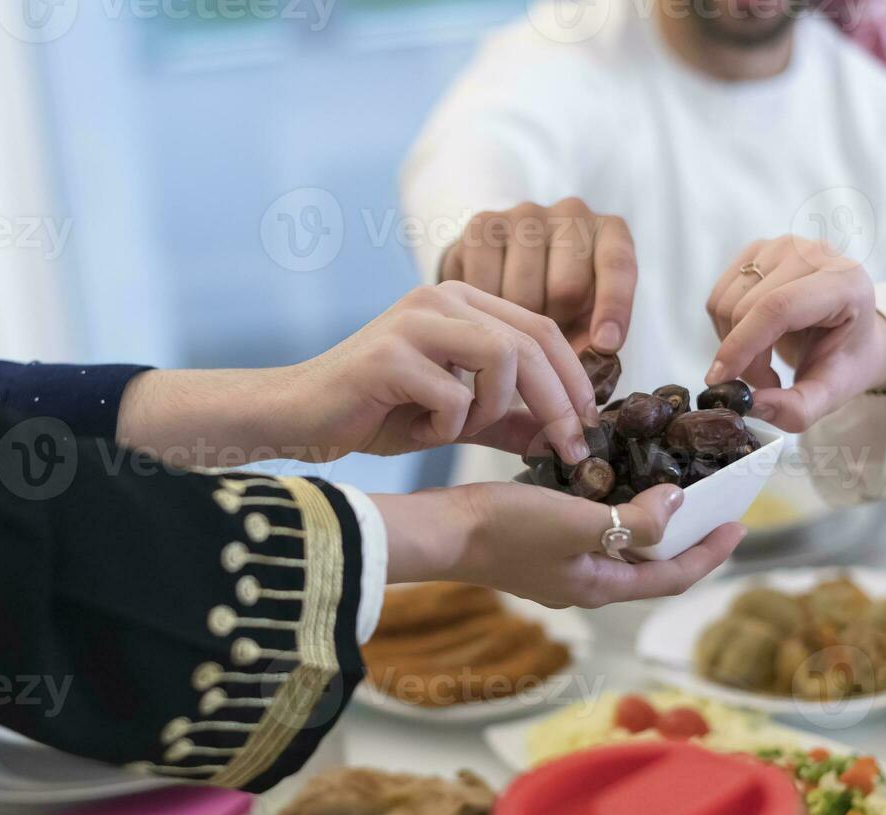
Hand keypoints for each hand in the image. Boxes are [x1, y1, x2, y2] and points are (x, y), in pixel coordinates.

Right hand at [292, 281, 598, 461]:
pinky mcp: (390, 354)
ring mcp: (414, 321)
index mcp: (460, 300)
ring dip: (492, 411)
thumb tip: (561, 436)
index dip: (573, 378)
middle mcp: (441, 297)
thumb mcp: (454, 416)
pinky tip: (417, 430)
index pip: (541, 329)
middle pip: (532, 342)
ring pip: (501, 360)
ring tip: (457, 429)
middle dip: (559, 402)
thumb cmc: (375, 412)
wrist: (299, 416)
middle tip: (568, 446)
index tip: (586, 425)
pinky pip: (453, 396)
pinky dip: (446, 426)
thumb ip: (505, 419)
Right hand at [373, 483, 744, 607]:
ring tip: (673, 490)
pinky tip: (613, 482)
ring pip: (623, 547)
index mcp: (600, 586)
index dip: (710, 553)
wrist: (442, 531)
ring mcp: (560, 567)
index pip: (673, 576)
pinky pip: (594, 531)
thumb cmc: (505, 530)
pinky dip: (616, 510)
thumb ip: (633, 520)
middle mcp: (585, 582)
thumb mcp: (577, 522)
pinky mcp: (539, 546)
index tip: (740, 525)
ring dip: (652, 522)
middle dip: (686, 537)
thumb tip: (679, 506)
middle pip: (652, 564)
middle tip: (714, 505)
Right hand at [440, 199, 636, 352]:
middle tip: (542, 343)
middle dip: (555, 326)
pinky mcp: (482, 225)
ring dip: (516, 323)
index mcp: (609, 233)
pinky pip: (484, 284)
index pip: (617, 264)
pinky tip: (487, 315)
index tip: (605, 344)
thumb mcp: (586, 325)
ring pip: (522, 290)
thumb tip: (591, 358)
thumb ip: (594, 341)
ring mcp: (524, 214)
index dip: (614, 306)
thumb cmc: (554, 310)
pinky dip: (485, 312)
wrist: (497, 287)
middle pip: (567, 285)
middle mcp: (571, 213)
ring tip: (514, 329)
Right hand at [704, 236, 885, 431]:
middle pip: (746, 307)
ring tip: (763, 360)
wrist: (848, 329)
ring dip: (733, 343)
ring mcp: (783, 246)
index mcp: (844, 282)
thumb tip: (753, 405)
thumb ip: (798, 408)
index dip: (743, 344)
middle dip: (743, 356)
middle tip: (763, 381)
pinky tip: (754, 338)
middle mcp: (814, 253)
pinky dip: (726, 328)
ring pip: (725, 302)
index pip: (779, 306)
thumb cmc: (845, 358)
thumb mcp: (833, 393)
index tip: (720, 380)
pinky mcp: (758, 250)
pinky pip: (718, 296)